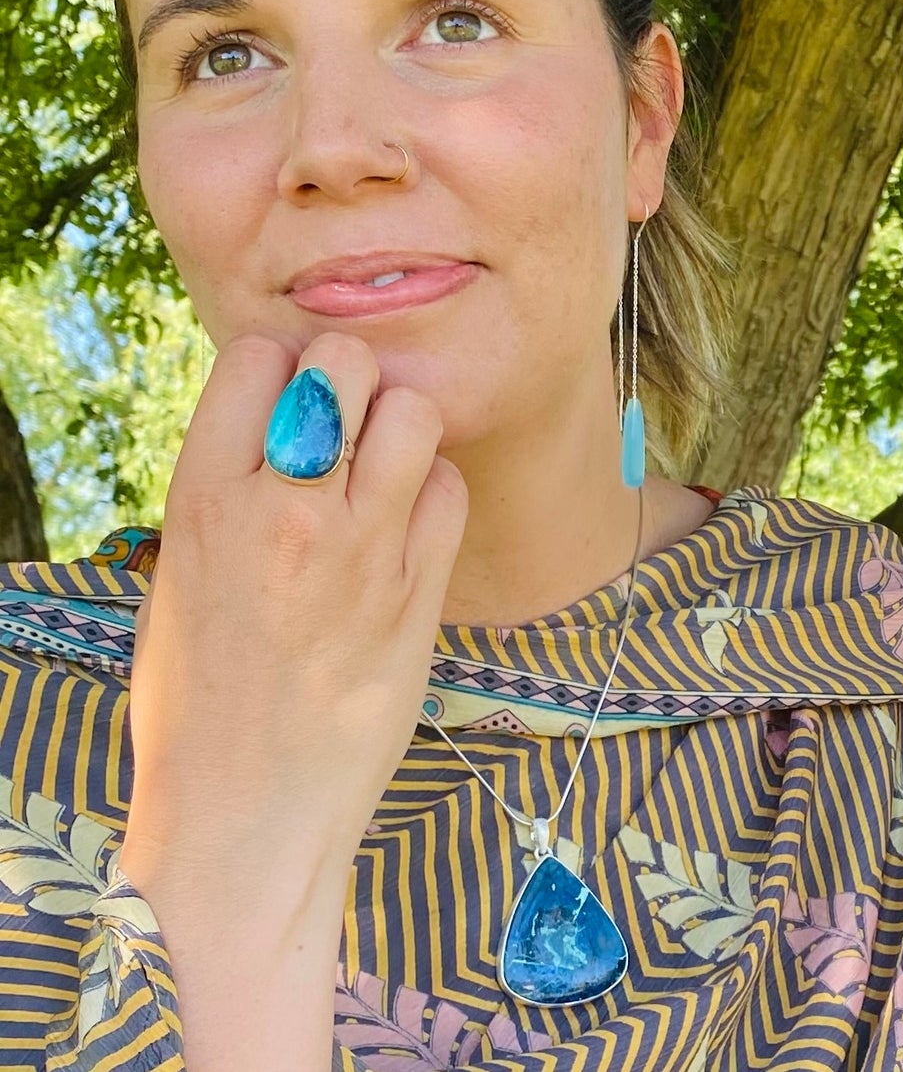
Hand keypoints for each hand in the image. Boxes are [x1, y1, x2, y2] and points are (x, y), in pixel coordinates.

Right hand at [118, 330, 468, 898]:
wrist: (246, 815)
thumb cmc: (200, 699)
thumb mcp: (182, 574)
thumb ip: (233, 487)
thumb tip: (287, 413)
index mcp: (203, 501)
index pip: (258, 357)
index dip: (280, 368)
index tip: (288, 400)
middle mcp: (284, 510)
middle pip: (346, 363)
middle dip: (351, 380)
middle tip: (346, 425)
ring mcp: (360, 549)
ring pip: (414, 412)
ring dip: (403, 426)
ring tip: (384, 467)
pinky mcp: (418, 591)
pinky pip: (449, 487)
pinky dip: (435, 489)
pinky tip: (410, 522)